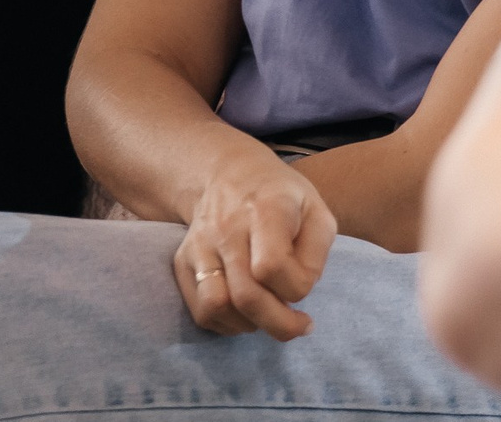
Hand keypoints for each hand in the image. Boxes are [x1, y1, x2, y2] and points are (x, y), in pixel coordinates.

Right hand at [173, 147, 337, 338]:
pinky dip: (225, 324)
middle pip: (246, 295)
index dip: (297, 288)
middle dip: (280, 324)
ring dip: (249, 324)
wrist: (229, 175)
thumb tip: (298, 290)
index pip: (272, 266)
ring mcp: (199, 244)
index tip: (305, 284)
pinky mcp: (183, 261)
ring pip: (216, 306)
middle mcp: (225, 227)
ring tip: (266, 315)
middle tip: (299, 324)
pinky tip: (245, 314)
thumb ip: (317, 252)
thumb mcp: (316, 211)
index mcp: (264, 209)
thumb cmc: (282, 199)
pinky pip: (201, 310)